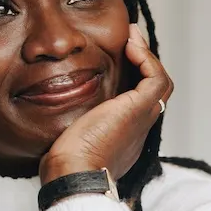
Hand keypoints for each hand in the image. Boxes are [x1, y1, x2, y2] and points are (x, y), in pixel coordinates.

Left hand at [39, 23, 173, 181]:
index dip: (132, 76)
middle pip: (152, 89)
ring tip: (131, 37)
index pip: (136, 100)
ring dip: (147, 56)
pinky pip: (156, 78)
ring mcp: (143, 118)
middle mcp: (138, 127)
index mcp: (124, 134)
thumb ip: (69, 120)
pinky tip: (130, 46)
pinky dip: (147, 59)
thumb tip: (51, 104)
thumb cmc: (65, 163)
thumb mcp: (69, 134)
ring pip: (160, 83)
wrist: (74, 173)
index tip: (118, 55)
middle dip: (142, 62)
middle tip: (129, 40)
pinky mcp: (139, 109)